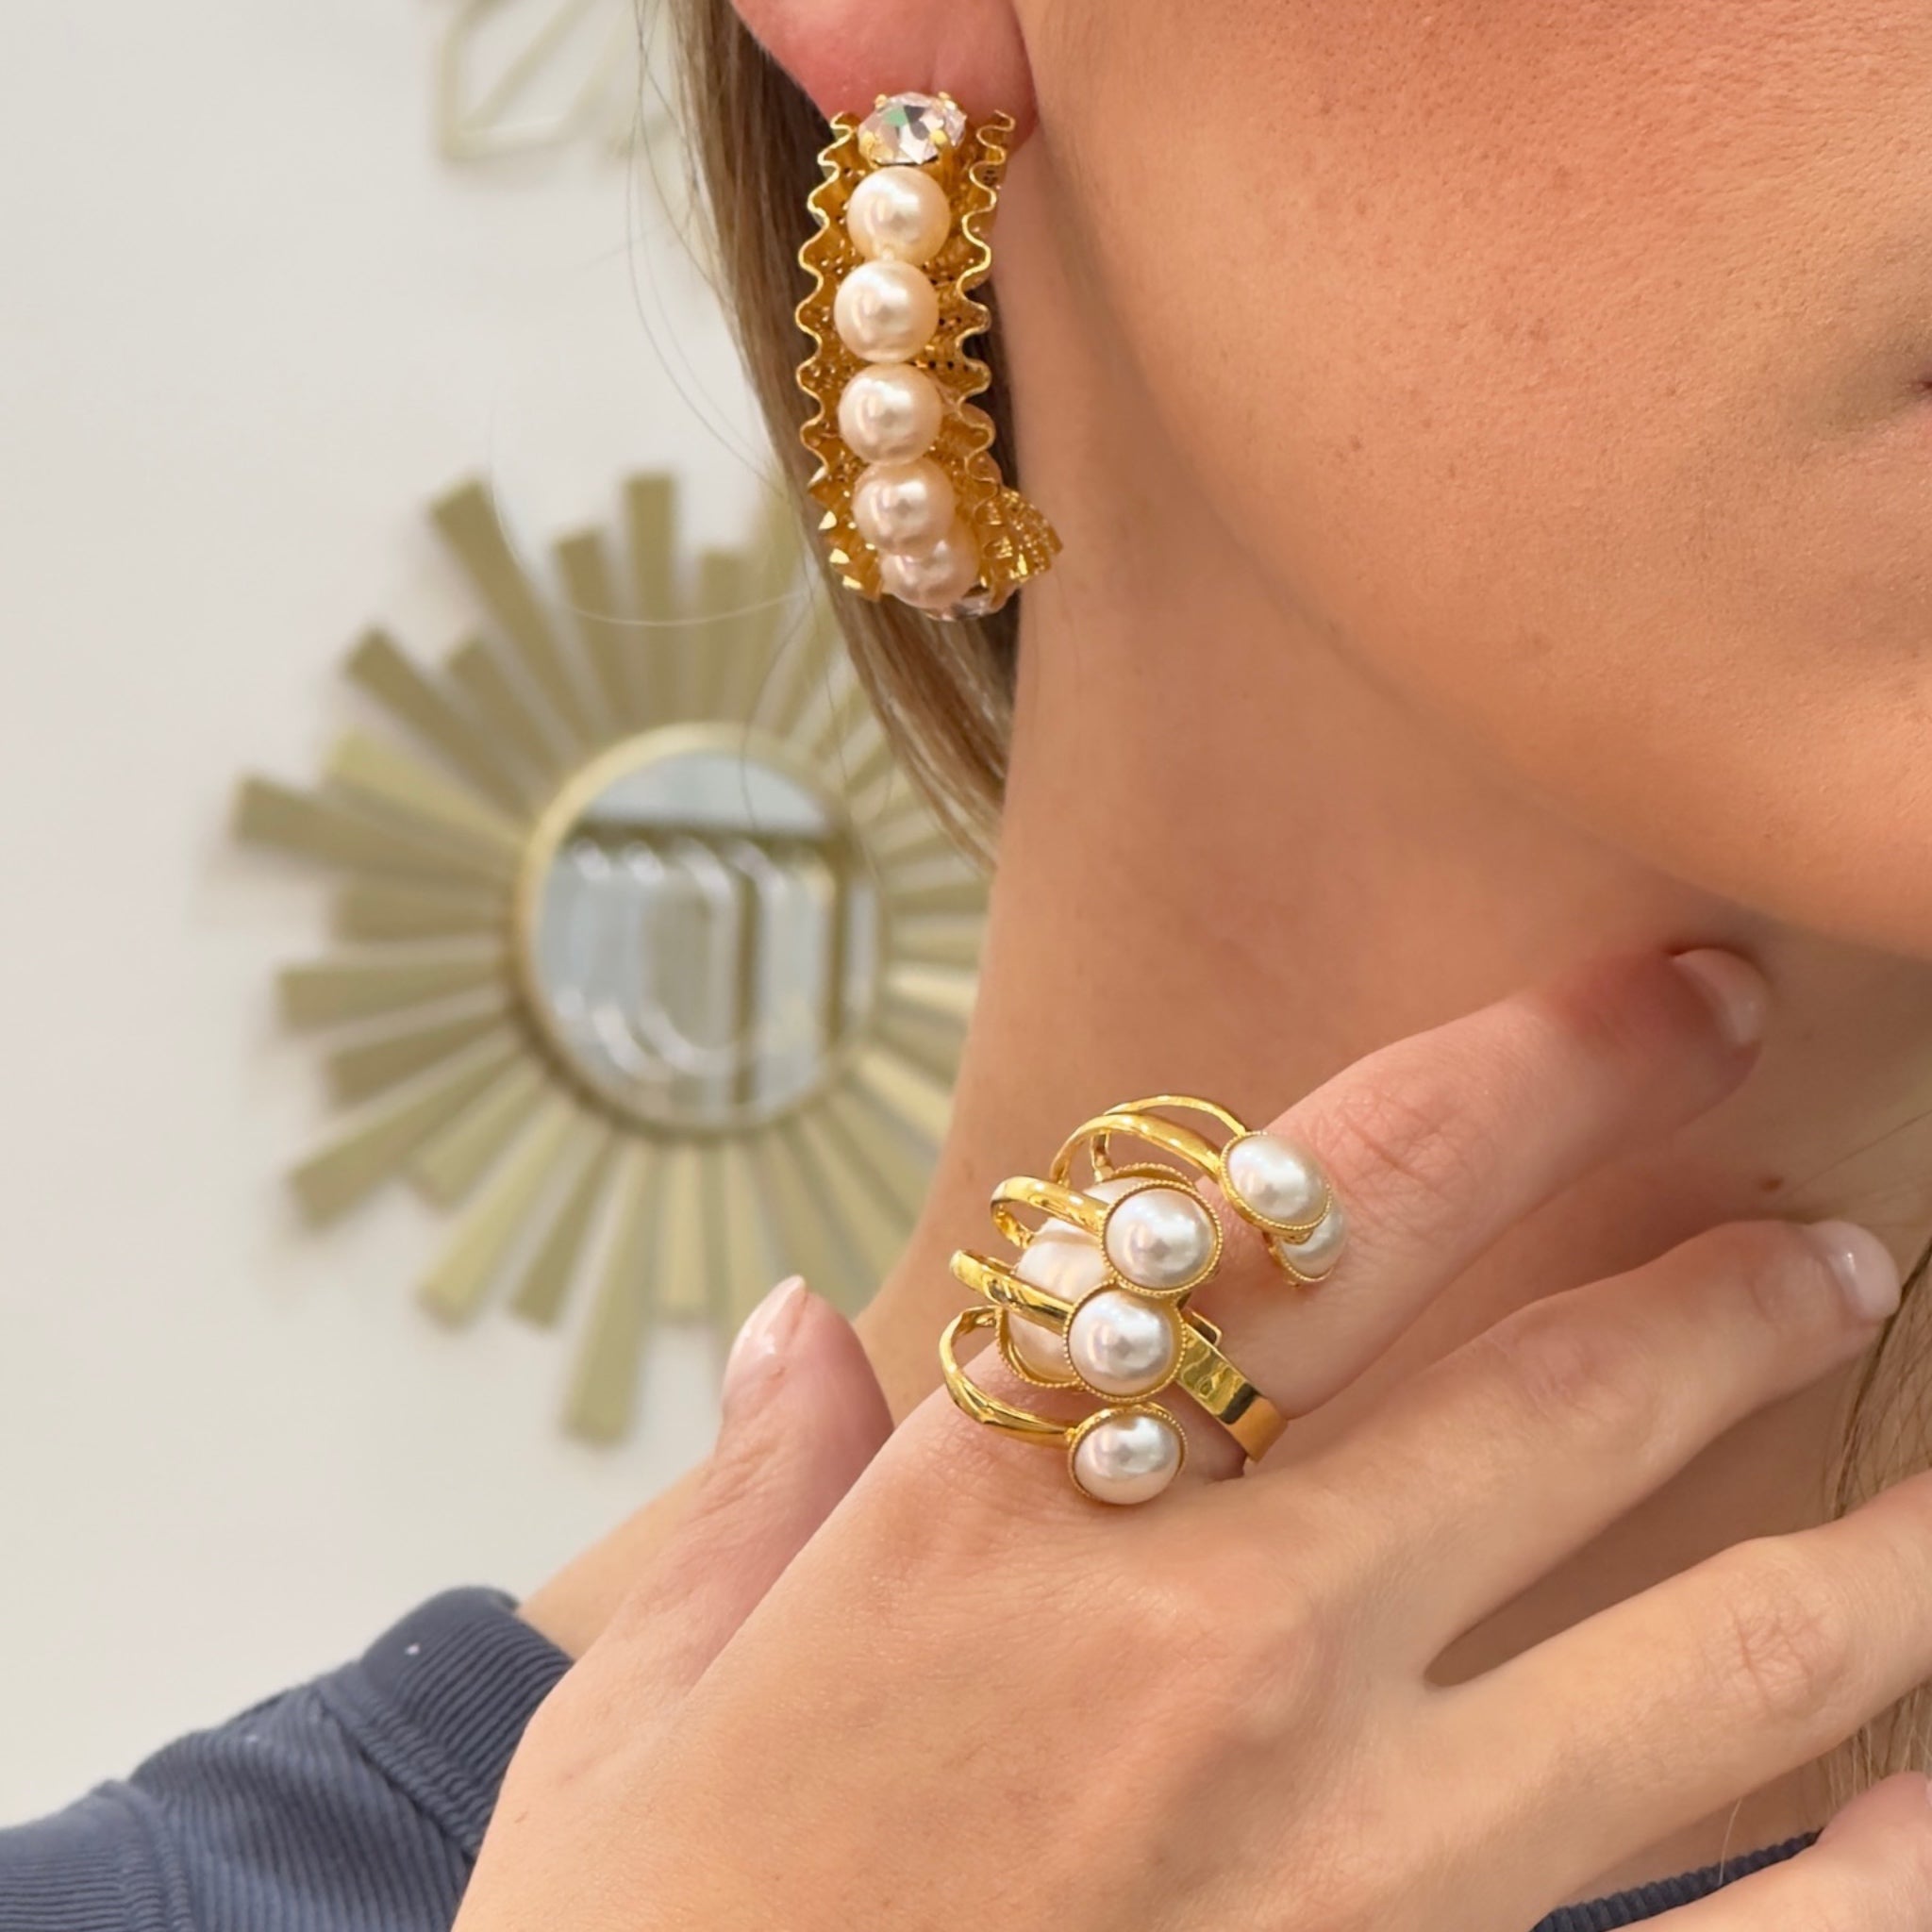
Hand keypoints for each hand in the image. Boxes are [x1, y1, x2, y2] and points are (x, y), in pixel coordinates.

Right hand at [463, 947, 1931, 1930]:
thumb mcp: (646, 1709)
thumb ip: (752, 1495)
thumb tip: (794, 1334)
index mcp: (1004, 1519)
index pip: (1324, 1209)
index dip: (1537, 1067)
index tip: (1671, 999)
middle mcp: (1207, 1653)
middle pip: (1557, 1404)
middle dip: (1728, 1287)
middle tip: (1836, 1243)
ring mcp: (1351, 1869)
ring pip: (1705, 1660)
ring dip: (1867, 1551)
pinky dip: (1875, 1868)